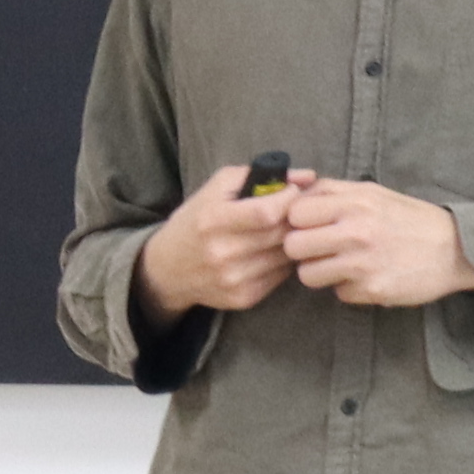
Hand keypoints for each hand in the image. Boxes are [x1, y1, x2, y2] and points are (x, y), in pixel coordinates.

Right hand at [137, 163, 296, 319]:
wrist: (166, 270)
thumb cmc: (195, 221)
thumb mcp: (216, 189)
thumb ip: (259, 175)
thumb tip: (307, 176)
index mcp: (212, 221)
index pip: (266, 212)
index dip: (288, 199)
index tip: (292, 192)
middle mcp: (222, 253)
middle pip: (280, 233)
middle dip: (296, 218)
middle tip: (299, 210)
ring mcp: (234, 279)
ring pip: (286, 255)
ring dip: (293, 240)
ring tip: (285, 229)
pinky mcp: (244, 298)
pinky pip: (282, 276)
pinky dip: (284, 261)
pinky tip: (273, 251)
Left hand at [278, 175, 473, 309]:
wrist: (457, 249)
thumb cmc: (410, 218)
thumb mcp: (374, 193)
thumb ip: (334, 192)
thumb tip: (294, 195)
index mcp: (355, 202)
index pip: (295, 212)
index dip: (297, 221)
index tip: (309, 226)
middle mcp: (355, 231)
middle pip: (293, 246)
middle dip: (303, 250)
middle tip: (321, 250)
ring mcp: (362, 263)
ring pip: (308, 275)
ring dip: (320, 272)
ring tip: (342, 265)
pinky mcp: (371, 289)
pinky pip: (338, 293)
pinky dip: (349, 288)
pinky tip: (367, 277)